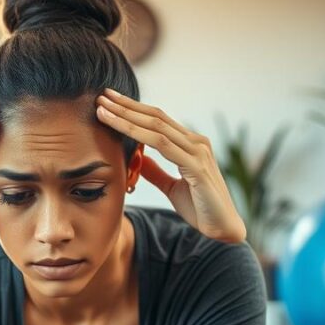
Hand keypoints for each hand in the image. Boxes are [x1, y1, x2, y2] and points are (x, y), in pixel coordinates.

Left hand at [95, 88, 246, 242]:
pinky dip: (138, 134)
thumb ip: (156, 171)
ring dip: (126, 116)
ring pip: (156, 126)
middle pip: (155, 116)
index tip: (109, 102)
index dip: (133, 110)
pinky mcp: (196, 166)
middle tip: (101, 95)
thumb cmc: (200, 208)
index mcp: (190, 145)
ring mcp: (197, 151)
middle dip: (126, 106)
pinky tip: (121, 128)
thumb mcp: (171, 187)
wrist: (223, 228)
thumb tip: (139, 157)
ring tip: (103, 108)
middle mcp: (195, 142)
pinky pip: (162, 145)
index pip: (157, 120)